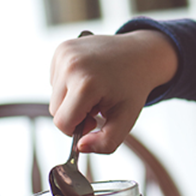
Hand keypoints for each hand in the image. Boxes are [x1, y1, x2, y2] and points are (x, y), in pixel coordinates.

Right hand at [49, 30, 177, 152]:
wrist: (141, 54)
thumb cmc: (133, 87)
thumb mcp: (126, 120)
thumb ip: (105, 143)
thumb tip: (80, 147)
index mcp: (86, 83)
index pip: (62, 123)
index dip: (78, 128)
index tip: (94, 120)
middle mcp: (71, 64)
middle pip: (55, 110)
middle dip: (75, 114)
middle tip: (98, 105)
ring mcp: (65, 53)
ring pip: (54, 96)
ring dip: (72, 99)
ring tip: (95, 89)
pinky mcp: (62, 48)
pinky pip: (55, 80)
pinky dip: (69, 84)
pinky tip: (88, 78)